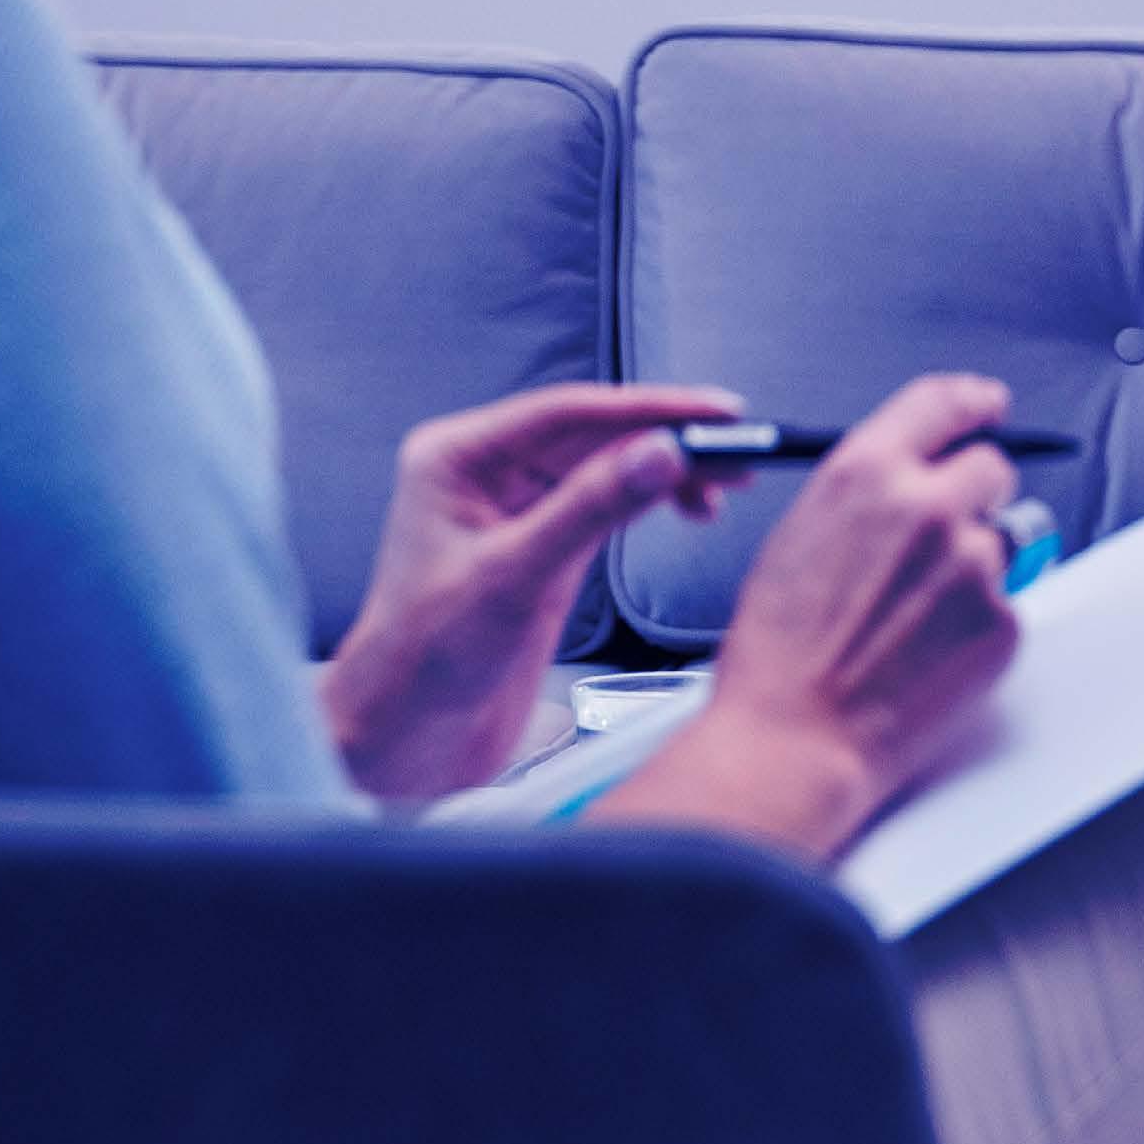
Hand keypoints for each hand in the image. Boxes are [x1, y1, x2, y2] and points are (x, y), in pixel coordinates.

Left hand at [322, 382, 743, 801]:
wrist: (407, 735)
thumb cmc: (425, 657)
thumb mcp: (516, 578)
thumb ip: (591, 510)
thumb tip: (659, 453)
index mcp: (458, 458)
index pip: (570, 413)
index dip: (649, 409)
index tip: (712, 412)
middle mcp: (486, 474)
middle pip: (595, 435)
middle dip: (667, 439)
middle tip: (737, 449)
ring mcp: (517, 511)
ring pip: (607, 469)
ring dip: (666, 472)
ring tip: (725, 484)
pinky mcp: (543, 550)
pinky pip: (607, 506)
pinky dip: (650, 503)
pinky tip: (687, 507)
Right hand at [596, 373, 1024, 864]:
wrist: (795, 736)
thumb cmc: (779, 651)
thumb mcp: (801, 534)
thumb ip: (864, 495)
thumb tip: (905, 483)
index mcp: (867, 473)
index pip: (944, 404)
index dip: (973, 402)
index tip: (990, 406)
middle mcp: (928, 507)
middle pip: (992, 468)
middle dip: (976, 495)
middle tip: (942, 541)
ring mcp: (974, 564)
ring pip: (1003, 540)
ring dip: (976, 563)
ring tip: (919, 615)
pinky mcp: (1002, 621)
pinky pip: (1006, 604)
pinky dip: (977, 624)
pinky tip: (929, 653)